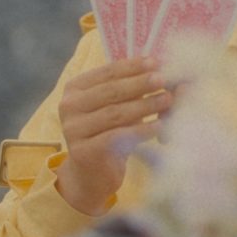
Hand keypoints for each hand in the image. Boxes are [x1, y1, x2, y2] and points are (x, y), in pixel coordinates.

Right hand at [55, 56, 171, 214]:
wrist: (92, 174)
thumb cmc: (110, 133)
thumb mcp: (119, 107)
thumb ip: (133, 89)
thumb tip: (161, 70)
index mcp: (75, 88)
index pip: (107, 72)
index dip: (133, 66)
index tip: (156, 62)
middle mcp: (69, 106)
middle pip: (111, 91)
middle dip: (140, 83)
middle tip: (164, 79)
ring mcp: (72, 129)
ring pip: (115, 113)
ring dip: (145, 105)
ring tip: (167, 99)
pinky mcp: (82, 151)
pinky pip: (116, 136)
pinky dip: (140, 130)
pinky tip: (158, 126)